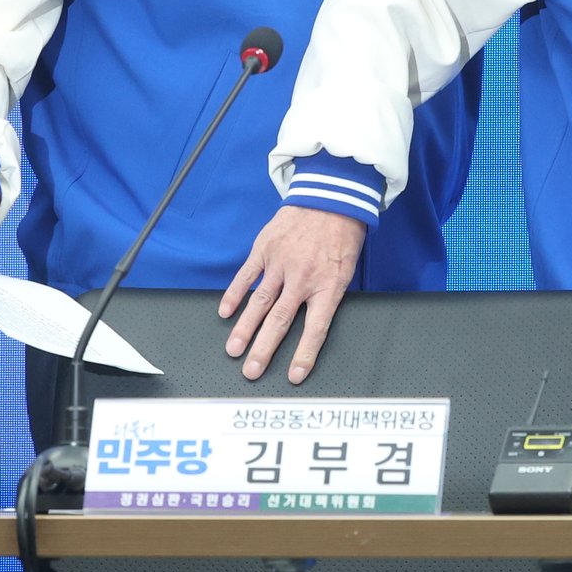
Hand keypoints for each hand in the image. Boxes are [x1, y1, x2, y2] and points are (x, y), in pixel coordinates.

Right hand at [219, 206, 366, 382]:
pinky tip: (225, 312)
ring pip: (259, 302)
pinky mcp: (265, 249)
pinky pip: (246, 276)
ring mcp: (281, 263)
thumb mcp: (347, 269)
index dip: (304, 354)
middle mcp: (302, 278)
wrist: (331, 197)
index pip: (316, 328)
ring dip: (244, 328)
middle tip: (251, 371)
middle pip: (279, 320)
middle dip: (264, 349)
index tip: (294, 375)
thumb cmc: (342, 235)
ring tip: (233, 350)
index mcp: (328, 286)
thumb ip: (328, 294)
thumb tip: (314, 321)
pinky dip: (234, 294)